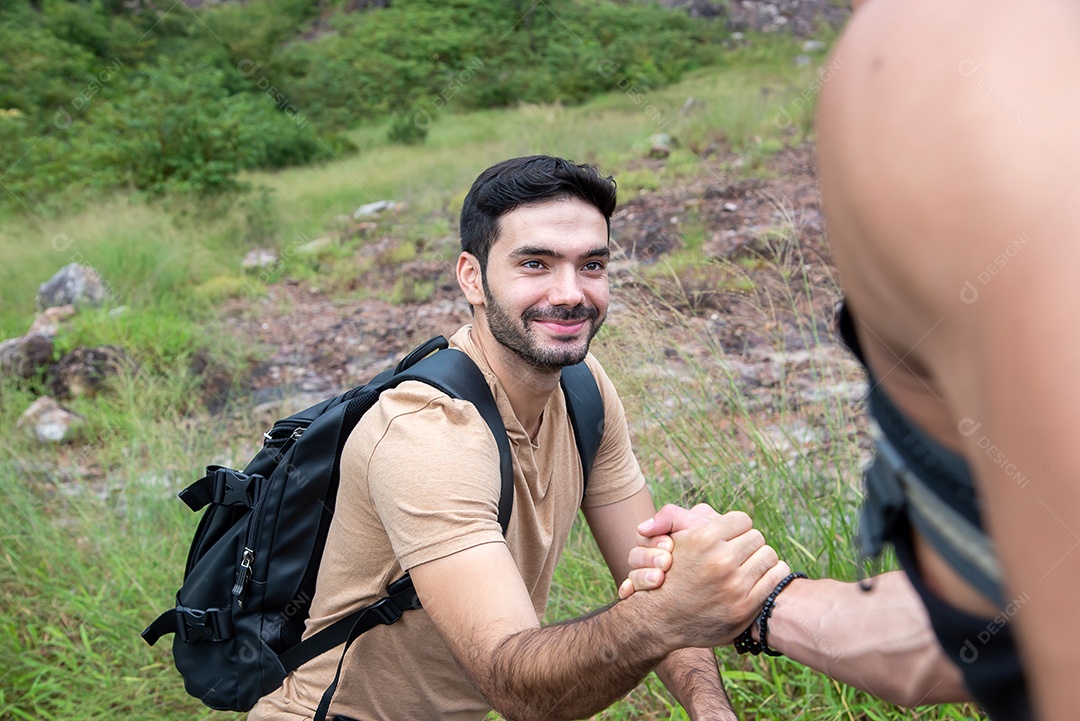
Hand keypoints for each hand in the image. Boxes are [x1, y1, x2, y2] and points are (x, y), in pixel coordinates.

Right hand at [626, 508, 789, 647]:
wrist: (661, 619)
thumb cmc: (668, 574)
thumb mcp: (667, 539)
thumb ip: (679, 516)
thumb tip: (708, 512)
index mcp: (704, 539)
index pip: (742, 519)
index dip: (737, 527)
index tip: (732, 536)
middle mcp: (720, 560)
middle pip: (756, 537)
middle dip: (748, 543)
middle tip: (739, 552)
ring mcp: (734, 585)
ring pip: (768, 555)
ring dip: (761, 558)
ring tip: (749, 564)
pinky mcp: (745, 607)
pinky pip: (776, 577)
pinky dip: (772, 574)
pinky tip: (759, 577)